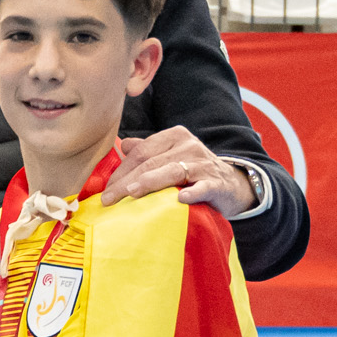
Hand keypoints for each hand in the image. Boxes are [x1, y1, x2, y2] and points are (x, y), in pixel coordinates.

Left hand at [104, 127, 260, 217]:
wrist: (231, 184)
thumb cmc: (194, 171)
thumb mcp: (171, 156)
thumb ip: (148, 150)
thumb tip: (123, 145)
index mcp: (174, 137)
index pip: (142, 152)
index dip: (121, 171)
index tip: (105, 190)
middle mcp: (188, 146)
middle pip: (151, 162)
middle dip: (126, 182)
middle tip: (108, 200)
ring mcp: (203, 164)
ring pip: (171, 171)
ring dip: (150, 182)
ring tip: (131, 194)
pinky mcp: (216, 183)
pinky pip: (202, 187)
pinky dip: (192, 193)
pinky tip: (180, 200)